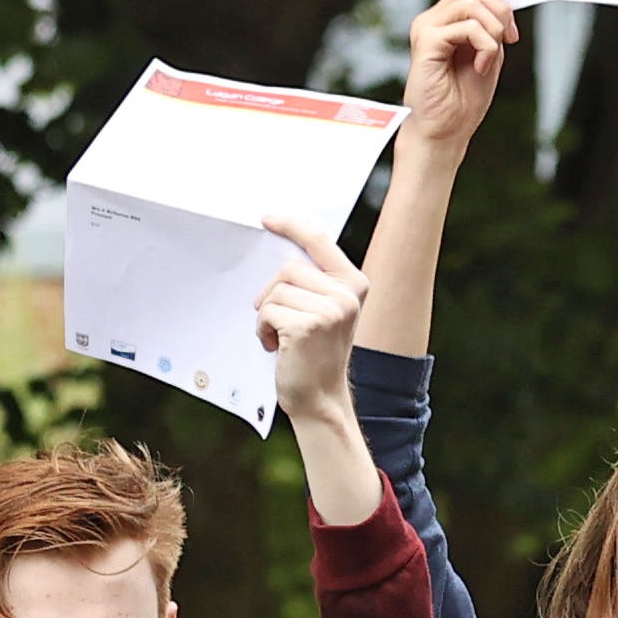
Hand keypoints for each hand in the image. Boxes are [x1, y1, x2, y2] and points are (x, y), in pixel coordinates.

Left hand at [255, 218, 362, 430]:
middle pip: (289, 268)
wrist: (319, 399)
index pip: (319, 241)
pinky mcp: (308, 325)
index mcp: (354, 284)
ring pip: (276, 291)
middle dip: (272, 293)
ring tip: (279, 337)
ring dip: (267, 315)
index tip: (267, 218)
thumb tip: (281, 252)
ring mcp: (331, 310)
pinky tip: (274, 347)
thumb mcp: (323, 312)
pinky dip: (262, 329)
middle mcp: (347, 295)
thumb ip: (313, 283)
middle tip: (275, 321)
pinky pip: (267, 310)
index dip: (291, 226)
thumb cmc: (314, 356)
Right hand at [400, 0, 517, 163]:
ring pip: (471, 3)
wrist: (444, 131)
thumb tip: (505, 2)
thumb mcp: (488, 53)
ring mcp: (426, 28)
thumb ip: (491, 26)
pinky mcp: (426, 42)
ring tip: (492, 56)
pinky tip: (481, 66)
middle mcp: (432, 19)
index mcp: (446, 18)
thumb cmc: (463, 98)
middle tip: (509, 38)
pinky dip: (485, 45)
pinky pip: (467, 26)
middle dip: (502, 10)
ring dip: (494, 29)